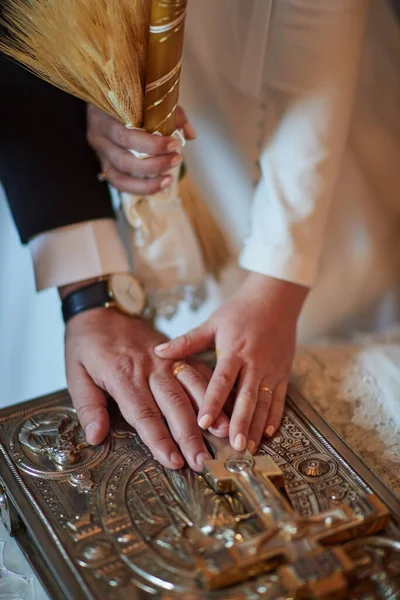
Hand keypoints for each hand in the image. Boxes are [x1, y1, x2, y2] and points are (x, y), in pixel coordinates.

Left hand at [63, 306, 228, 471]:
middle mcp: (149, 368)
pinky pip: (198, 370)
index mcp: (122, 375)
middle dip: (190, 435)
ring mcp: (166, 359)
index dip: (160, 440)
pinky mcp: (175, 353)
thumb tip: (96, 437)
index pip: (144, 414)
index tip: (173, 461)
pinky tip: (227, 403)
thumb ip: (88, 407)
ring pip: (192, 387)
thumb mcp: (74, 374)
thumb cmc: (87, 344)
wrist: (101, 310)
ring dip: (210, 411)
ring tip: (224, 434)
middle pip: (174, 405)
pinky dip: (214, 388)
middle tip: (202, 461)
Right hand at [86, 104, 195, 194]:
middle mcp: (98, 135)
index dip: (152, 145)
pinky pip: (120, 184)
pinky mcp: (104, 166)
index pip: (126, 135)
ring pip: (120, 177)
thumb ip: (171, 114)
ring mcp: (99, 153)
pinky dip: (141, 188)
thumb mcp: (150, 98)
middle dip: (154, 164)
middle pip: (124, 160)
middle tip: (176, 159)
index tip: (175, 144)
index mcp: (104, 114)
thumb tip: (190, 135)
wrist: (108, 95)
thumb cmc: (131, 96)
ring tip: (169, 178)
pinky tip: (160, 185)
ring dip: (148, 182)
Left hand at [155, 273, 307, 453]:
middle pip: (247, 397)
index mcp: (234, 351)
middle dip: (241, 423)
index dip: (213, 402)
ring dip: (257, 427)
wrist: (276, 298)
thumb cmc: (241, 310)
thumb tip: (158, 351)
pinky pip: (280, 398)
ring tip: (249, 449)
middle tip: (234, 447)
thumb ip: (187, 341)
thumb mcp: (212, 323)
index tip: (203, 423)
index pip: (222, 380)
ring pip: (265, 403)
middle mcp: (255, 363)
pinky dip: (275, 417)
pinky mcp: (283, 372)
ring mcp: (272, 369)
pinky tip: (268, 434)